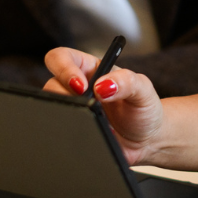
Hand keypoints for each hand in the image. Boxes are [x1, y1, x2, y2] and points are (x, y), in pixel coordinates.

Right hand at [44, 47, 164, 165]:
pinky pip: (59, 133)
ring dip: (72, 116)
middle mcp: (77, 89)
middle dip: (65, 95)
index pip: (62, 58)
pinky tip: (94, 135)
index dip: (64, 68)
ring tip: (99, 122)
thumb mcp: (143, 90)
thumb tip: (103, 85)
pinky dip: (72, 135)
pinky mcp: (71, 131)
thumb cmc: (145, 109)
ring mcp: (73, 111)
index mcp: (91, 70)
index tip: (81, 86)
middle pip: (50, 85)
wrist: (148, 140)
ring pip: (52, 109)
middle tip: (88, 106)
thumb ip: (127, 82)